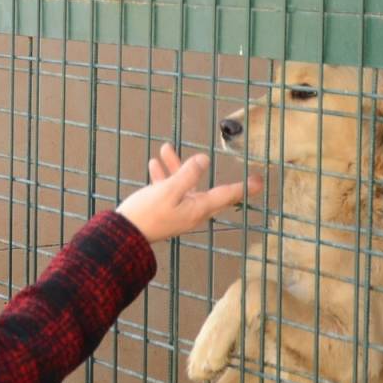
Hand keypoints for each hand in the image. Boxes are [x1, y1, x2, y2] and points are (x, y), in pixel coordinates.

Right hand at [115, 143, 262, 243]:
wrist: (124, 235)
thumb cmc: (147, 214)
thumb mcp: (168, 191)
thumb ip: (187, 174)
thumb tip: (203, 160)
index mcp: (198, 208)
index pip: (227, 195)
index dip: (243, 187)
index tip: (258, 181)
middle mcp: (191, 210)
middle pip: (202, 185)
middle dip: (198, 167)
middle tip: (207, 156)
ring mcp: (177, 211)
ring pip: (182, 184)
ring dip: (175, 166)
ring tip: (165, 148)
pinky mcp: (163, 210)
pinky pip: (167, 189)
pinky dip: (163, 175)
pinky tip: (154, 162)